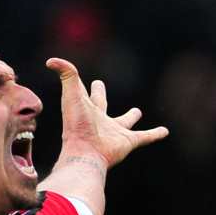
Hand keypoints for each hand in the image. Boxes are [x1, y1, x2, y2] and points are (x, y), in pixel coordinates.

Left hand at [45, 57, 167, 167]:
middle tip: (100, 85)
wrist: (85, 153)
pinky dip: (154, 134)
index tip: (79, 75)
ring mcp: (114, 132)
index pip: (85, 92)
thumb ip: (66, 74)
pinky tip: (164, 131)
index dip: (82, 83)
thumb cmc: (76, 124)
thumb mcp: (71, 94)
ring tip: (138, 112)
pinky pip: (144, 137)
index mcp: (86, 108)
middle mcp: (99, 120)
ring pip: (125, 122)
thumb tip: (51, 60)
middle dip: (100, 95)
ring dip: (131, 117)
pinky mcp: (128, 142)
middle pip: (101, 104)